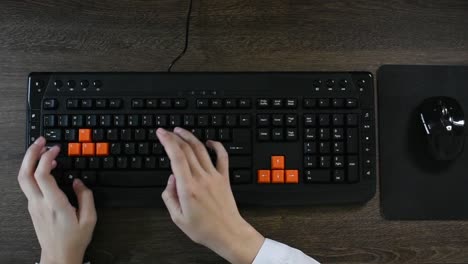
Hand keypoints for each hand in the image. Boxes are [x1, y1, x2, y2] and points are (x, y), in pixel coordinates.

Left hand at [17, 137, 96, 263]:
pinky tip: (43, 166)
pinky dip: (33, 170)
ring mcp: (33, 205)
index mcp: (54, 205)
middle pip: (25, 174)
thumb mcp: (89, 219)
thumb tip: (78, 182)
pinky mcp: (33, 207)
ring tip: (40, 149)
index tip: (56, 149)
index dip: (47, 158)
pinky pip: (28, 184)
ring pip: (23, 178)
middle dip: (31, 154)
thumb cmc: (74, 240)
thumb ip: (85, 197)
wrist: (59, 256)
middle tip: (41, 141)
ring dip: (29, 161)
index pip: (42, 176)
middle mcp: (39, 203)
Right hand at [157, 127, 264, 263]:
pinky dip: (216, 146)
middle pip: (187, 149)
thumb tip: (170, 179)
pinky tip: (209, 141)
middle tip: (166, 131)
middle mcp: (201, 178)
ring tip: (180, 131)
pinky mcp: (224, 178)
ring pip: (201, 150)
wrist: (228, 233)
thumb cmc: (203, 229)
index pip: (176, 157)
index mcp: (188, 188)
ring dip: (190, 137)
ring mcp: (214, 176)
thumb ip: (169, 197)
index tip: (161, 134)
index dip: (167, 142)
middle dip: (174, 136)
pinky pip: (222, 157)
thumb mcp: (177, 218)